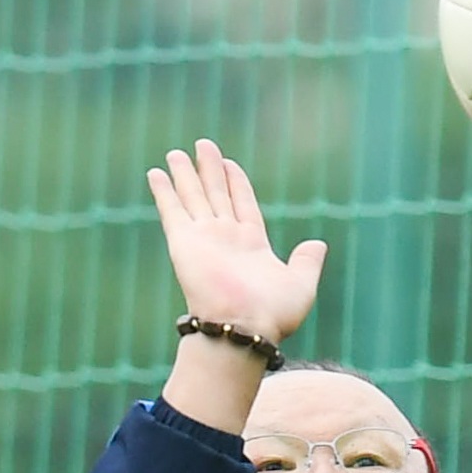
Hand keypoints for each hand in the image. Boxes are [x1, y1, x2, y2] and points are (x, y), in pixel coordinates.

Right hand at [147, 139, 324, 344]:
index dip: (235, 182)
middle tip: (202, 145)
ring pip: (193, 197)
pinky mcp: (184, 243)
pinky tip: (155, 173)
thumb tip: (317, 244)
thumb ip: (307, 261)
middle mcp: (225, 239)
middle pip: (215, 194)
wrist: (244, 327)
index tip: (228, 163)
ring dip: (184, 174)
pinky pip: (172, 210)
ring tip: (176, 153)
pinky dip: (164, 192)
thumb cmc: (273, 314)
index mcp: (252, 244)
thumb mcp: (301, 283)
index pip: (242, 203)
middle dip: (208, 170)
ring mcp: (204, 239)